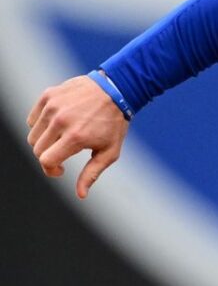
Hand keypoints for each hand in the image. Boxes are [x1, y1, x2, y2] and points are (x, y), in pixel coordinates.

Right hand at [26, 74, 128, 198]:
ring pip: (33, 135)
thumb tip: (80, 195)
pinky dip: (41, 126)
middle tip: (63, 155)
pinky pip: (32, 119)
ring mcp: (52, 107)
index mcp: (76, 137)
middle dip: (48, 157)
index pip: (46, 160)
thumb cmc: (114, 123)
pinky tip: (57, 125)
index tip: (60, 170)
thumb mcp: (110, 151)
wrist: (115, 90)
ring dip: (44, 142)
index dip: (50, 170)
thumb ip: (92, 174)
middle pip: (37, 149)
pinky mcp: (48, 96)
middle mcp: (60, 121)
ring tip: (62, 139)